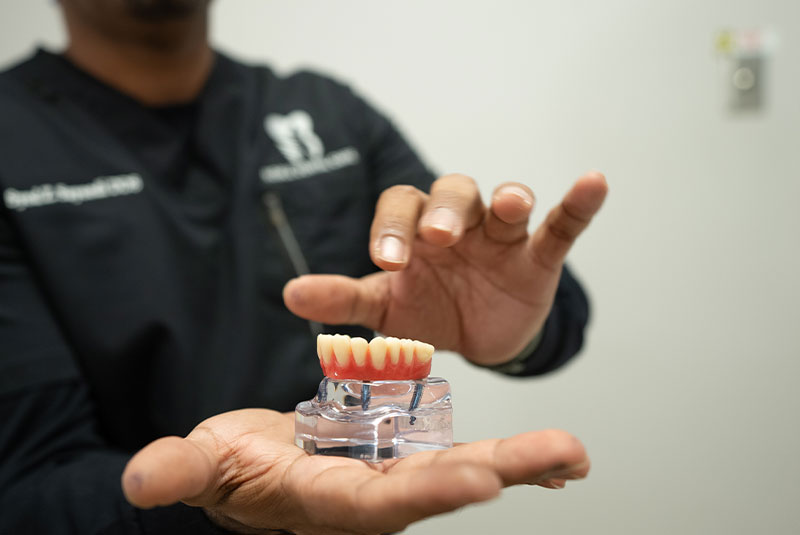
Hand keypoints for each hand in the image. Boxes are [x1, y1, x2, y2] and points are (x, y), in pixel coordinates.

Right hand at [122, 409, 588, 534]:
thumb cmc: (232, 469)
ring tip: (574, 455)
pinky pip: (459, 460)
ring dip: (520, 465)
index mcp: (331, 501)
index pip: (383, 502)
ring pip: (460, 471)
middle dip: (504, 471)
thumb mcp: (204, 462)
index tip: (477, 481)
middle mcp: (375, 497)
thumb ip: (181, 471)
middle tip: (568, 454)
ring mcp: (395, 479)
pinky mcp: (404, 460)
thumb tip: (138, 479)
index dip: (427, 493)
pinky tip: (554, 463)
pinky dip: (508, 462)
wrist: (255, 469)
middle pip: (443, 484)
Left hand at [283, 172, 607, 364]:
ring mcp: (500, 238)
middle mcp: (459, 226)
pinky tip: (594, 182)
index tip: (387, 261)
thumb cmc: (429, 312)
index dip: (393, 229)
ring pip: (504, 203)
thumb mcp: (385, 310)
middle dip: (447, 211)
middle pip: (452, 192)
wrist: (478, 339)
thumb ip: (343, 297)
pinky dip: (578, 204)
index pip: (402, 210)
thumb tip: (290, 292)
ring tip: (511, 205)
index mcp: (416, 234)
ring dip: (508, 200)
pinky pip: (561, 224)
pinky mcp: (538, 257)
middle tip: (439, 239)